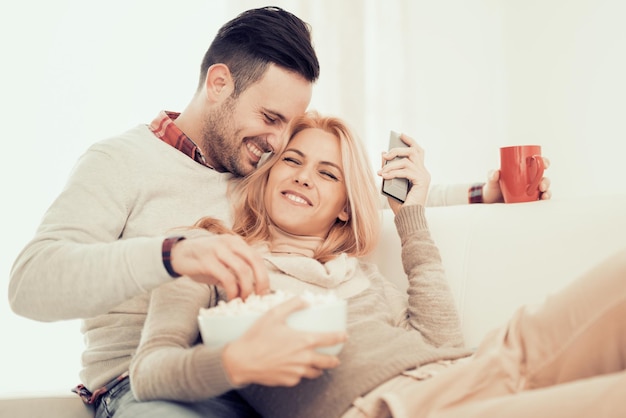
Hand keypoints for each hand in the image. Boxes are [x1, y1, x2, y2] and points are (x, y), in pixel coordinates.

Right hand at [170, 234, 269, 299]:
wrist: (177, 255)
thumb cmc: (202, 261)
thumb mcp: (222, 263)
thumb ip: (236, 272)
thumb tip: (252, 290)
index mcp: (236, 242)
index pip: (257, 257)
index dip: (264, 276)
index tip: (264, 292)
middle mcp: (229, 243)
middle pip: (254, 260)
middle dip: (260, 281)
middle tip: (258, 297)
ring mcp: (218, 250)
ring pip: (242, 269)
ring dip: (246, 288)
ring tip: (243, 300)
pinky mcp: (207, 261)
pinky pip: (226, 277)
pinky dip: (232, 289)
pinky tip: (230, 297)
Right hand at [222, 297, 346, 386]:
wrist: (241, 361)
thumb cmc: (257, 336)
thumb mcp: (273, 314)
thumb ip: (292, 305)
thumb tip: (306, 300)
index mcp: (304, 341)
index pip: (330, 339)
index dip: (340, 337)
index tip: (344, 336)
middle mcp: (304, 358)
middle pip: (328, 362)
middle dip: (334, 360)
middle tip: (335, 358)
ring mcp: (296, 372)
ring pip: (315, 373)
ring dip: (319, 368)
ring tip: (318, 365)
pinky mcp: (288, 381)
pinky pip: (299, 377)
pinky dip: (300, 373)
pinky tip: (296, 368)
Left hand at [378, 133, 430, 213]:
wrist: (407, 218)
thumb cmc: (399, 204)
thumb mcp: (391, 182)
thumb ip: (389, 169)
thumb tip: (383, 154)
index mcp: (419, 172)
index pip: (418, 151)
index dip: (410, 141)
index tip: (400, 135)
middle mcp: (424, 172)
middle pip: (415, 151)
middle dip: (399, 148)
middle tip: (386, 154)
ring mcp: (424, 176)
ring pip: (408, 160)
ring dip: (392, 164)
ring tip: (381, 170)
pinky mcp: (422, 181)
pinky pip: (406, 171)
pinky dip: (393, 172)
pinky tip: (384, 176)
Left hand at [482, 157, 551, 202]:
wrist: (491, 202)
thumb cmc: (494, 187)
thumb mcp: (492, 180)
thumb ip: (492, 175)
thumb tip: (495, 172)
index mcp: (524, 171)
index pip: (537, 164)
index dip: (544, 162)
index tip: (545, 163)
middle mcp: (530, 181)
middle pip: (543, 178)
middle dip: (546, 181)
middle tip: (541, 186)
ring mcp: (531, 192)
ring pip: (544, 190)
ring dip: (547, 192)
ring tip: (543, 195)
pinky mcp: (530, 202)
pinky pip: (540, 201)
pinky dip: (543, 201)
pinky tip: (543, 201)